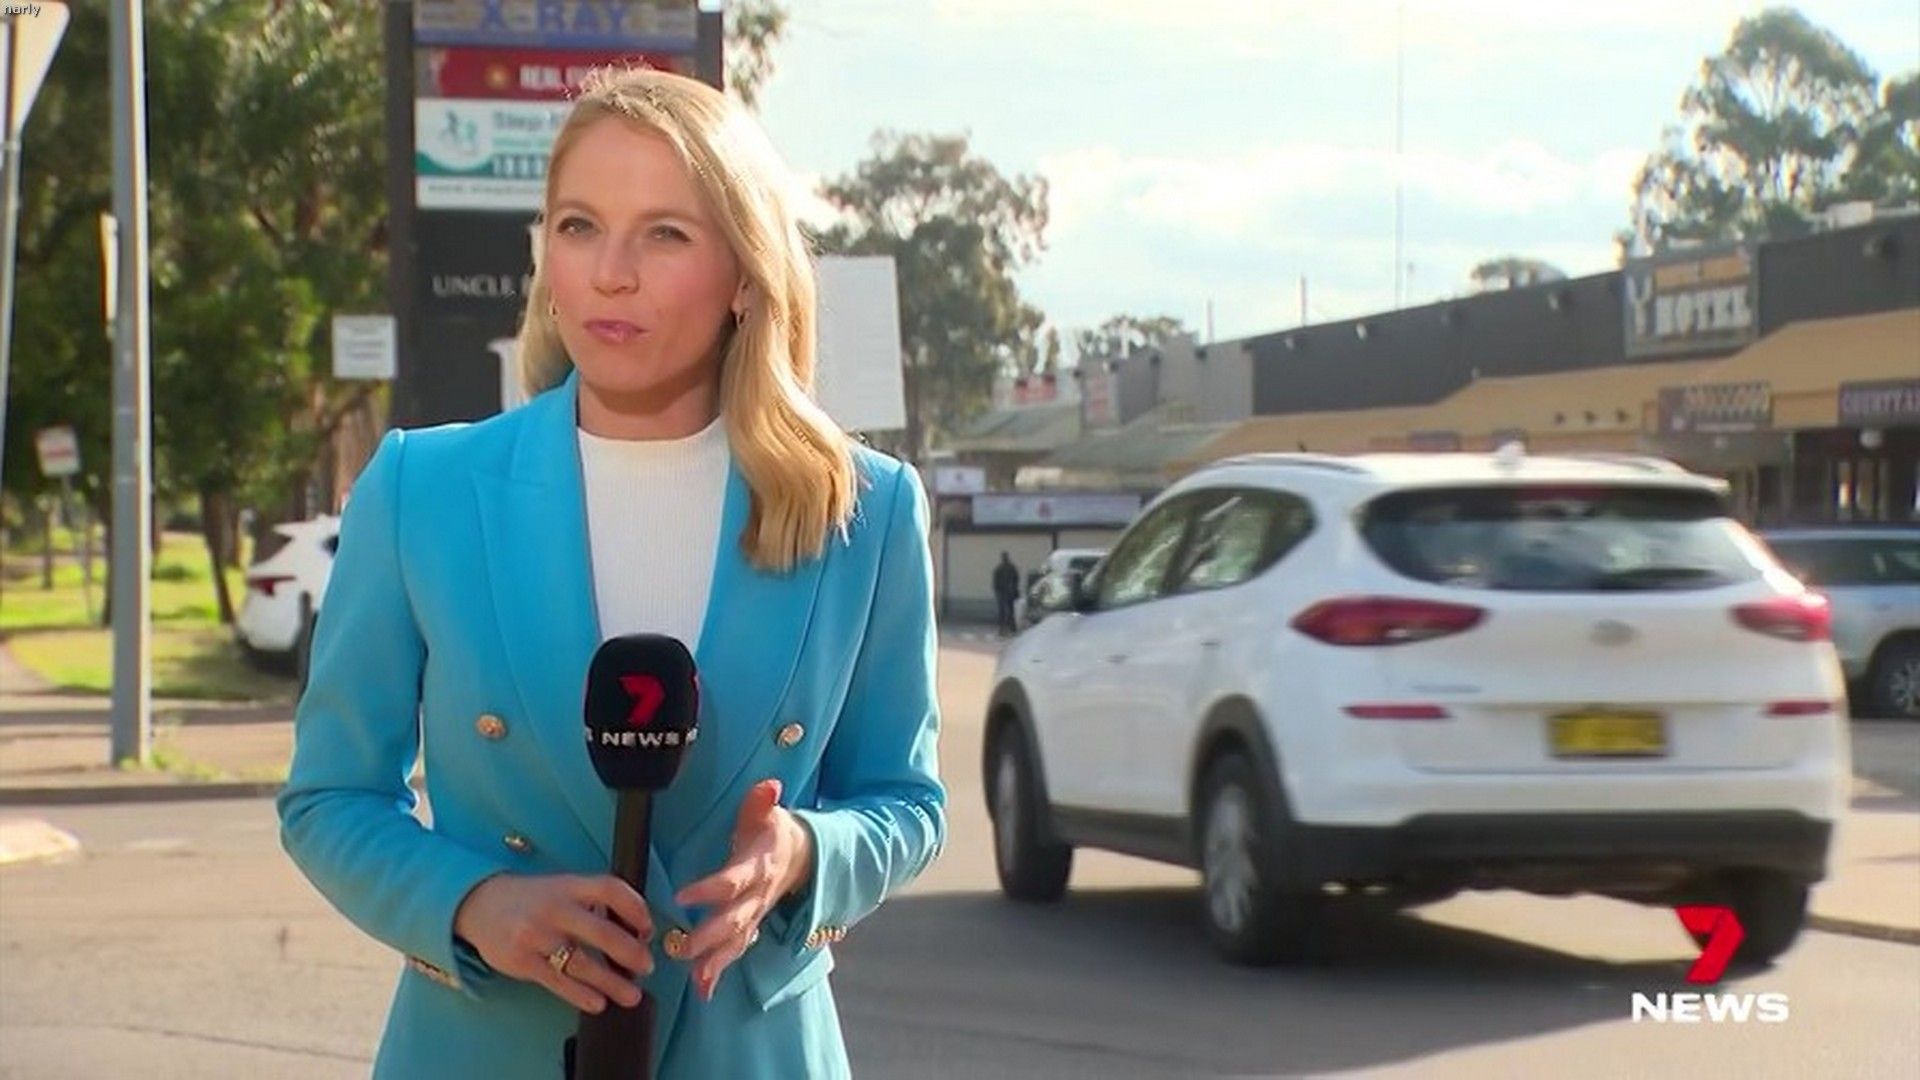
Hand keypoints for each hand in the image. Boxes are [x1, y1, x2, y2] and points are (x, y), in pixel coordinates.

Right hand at [452, 874, 653, 1012]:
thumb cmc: (532, 899)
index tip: (648, 928)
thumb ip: (592, 903)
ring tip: (632, 994)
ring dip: (612, 982)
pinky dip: (581, 995)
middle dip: (631, 953)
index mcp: (569, 885)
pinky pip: (558, 982)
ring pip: (583, 963)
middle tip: (647, 966)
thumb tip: (633, 931)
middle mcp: (554, 908)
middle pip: (602, 932)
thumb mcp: (561, 888)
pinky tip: (598, 1002)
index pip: (610, 889)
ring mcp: (537, 935)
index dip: (636, 908)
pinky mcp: (522, 961)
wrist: (479, 905)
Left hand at [674, 779, 815, 1000]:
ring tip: (696, 979)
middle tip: (682, 949)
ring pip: (736, 942)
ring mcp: (756, 915)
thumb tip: (770, 785)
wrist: (803, 857)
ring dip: (716, 961)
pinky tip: (703, 991)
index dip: (710, 889)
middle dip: (710, 937)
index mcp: (758, 866)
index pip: (733, 881)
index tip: (682, 897)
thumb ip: (762, 801)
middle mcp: (758, 896)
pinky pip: (736, 951)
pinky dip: (720, 972)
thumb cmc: (774, 832)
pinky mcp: (751, 926)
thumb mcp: (769, 813)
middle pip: (734, 920)